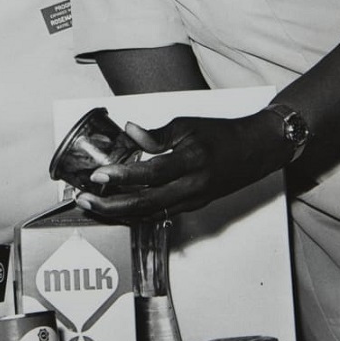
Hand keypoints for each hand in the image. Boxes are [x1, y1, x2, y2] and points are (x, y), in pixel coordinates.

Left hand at [75, 112, 292, 220]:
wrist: (254, 151)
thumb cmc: (221, 134)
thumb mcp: (189, 125)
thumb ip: (157, 134)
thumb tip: (130, 131)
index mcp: (191, 162)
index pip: (151, 174)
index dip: (122, 177)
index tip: (97, 176)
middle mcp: (192, 187)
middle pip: (146, 204)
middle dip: (111, 205)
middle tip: (85, 200)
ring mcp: (193, 200)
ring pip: (150, 215)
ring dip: (119, 214)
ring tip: (93, 207)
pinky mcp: (192, 206)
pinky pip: (159, 215)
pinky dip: (136, 215)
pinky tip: (117, 210)